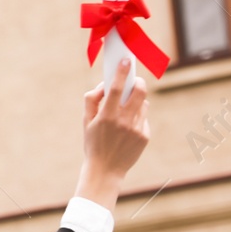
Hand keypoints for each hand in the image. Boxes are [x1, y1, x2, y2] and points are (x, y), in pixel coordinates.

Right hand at [75, 58, 150, 209]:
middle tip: (134, 80)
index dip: (121, 72)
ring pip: (143, 104)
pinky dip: (137, 117)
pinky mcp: (145, 136)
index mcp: (106, 116)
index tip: (126, 60)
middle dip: (138, 82)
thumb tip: (104, 85)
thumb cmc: (93, 143)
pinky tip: (127, 128)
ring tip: (126, 110)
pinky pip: (144, 118)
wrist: (105, 170)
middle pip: (138, 92)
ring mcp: (136, 129)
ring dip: (137, 101)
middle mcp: (123, 122)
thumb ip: (92, 100)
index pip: (115, 88)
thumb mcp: (85, 122)